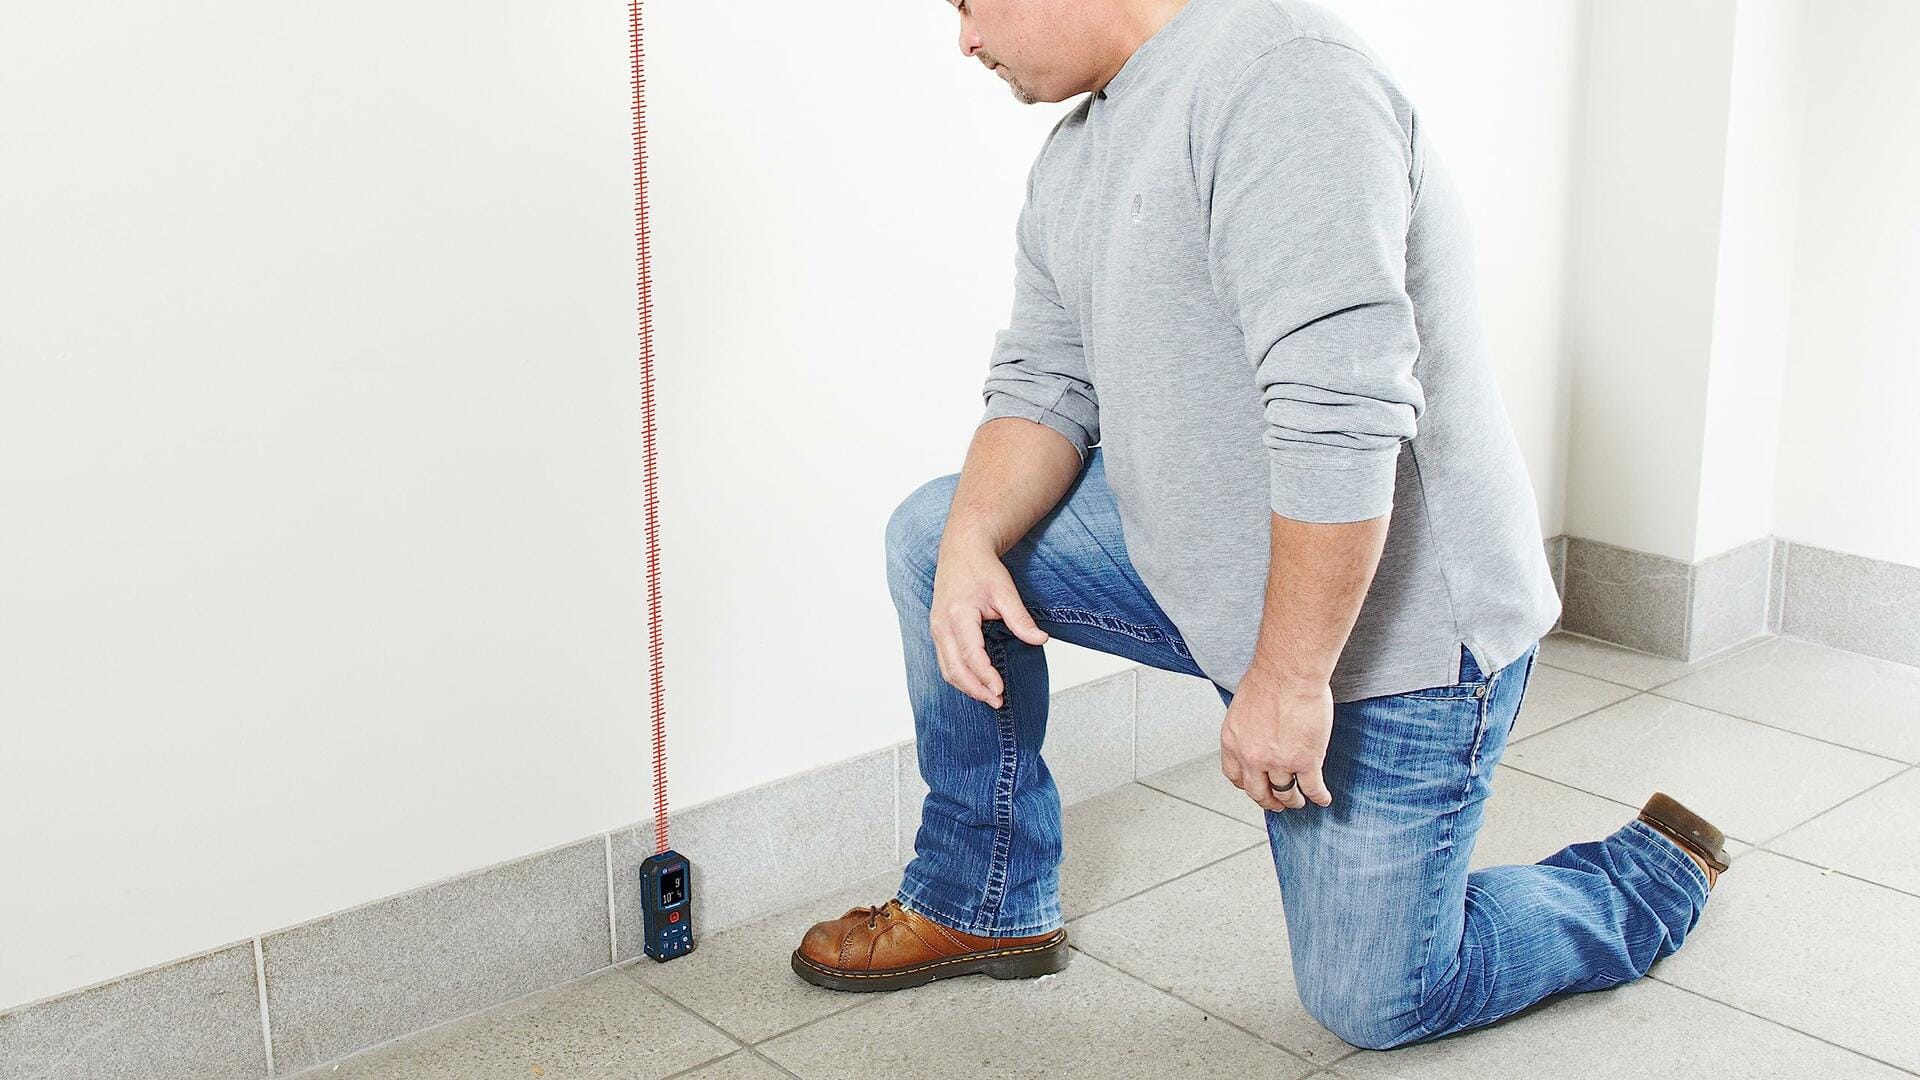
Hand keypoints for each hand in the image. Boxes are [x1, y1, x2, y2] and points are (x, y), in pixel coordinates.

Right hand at [928, 535, 1049, 708]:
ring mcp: (936, 629)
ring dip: (967, 687)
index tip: (1001, 691)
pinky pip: (945, 661)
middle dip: (976, 689)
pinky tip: (977, 683)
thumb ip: (1020, 619)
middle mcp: (942, 625)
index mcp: (958, 614)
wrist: (961, 550)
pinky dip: (959, 676)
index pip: (971, 655)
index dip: (986, 676)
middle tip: (998, 701)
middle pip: (955, 669)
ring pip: (947, 669)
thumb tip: (1040, 639)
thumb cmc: (981, 568)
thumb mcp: (1005, 591)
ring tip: (990, 696)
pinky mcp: (938, 631)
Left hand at [1220, 673, 1334, 811]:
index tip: (1254, 788)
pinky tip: (1323, 798)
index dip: (1246, 785)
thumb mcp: (1242, 708)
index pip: (1235, 776)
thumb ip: (1247, 729)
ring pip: (1286, 793)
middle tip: (1276, 804)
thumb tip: (1255, 736)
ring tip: (1299, 801)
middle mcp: (1252, 757)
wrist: (1289, 672)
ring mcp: (1279, 762)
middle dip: (1268, 801)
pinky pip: (1312, 787)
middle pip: (1258, 791)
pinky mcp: (1306, 761)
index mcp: (1234, 742)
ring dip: (1293, 801)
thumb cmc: (1268, 679)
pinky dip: (1319, 796)